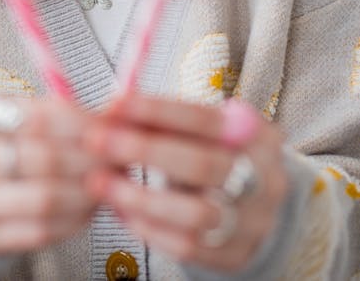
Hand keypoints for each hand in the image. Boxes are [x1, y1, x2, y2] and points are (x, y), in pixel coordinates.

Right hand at [0, 93, 99, 253]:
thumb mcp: (8, 111)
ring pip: (45, 200)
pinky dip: (75, 220)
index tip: (111, 127)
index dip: (84, 124)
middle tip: (120, 157)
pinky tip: (90, 206)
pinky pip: (41, 232)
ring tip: (111, 182)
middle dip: (93, 160)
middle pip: (45, 160)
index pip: (39, 119)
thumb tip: (111, 118)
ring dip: (89, 192)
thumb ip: (52, 111)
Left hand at [84, 95, 287, 272]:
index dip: (158, 110)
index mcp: (257, 136)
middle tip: (96, 140)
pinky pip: (188, 247)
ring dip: (140, 197)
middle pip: (202, 165)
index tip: (116, 104)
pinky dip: (149, 228)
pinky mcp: (235, 255)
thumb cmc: (217, 158)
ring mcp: (252, 222)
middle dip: (143, 150)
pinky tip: (121, 211)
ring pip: (195, 213)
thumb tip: (115, 109)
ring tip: (100, 182)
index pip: (205, 119)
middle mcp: (263, 179)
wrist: (256, 209)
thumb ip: (167, 123)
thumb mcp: (205, 134)